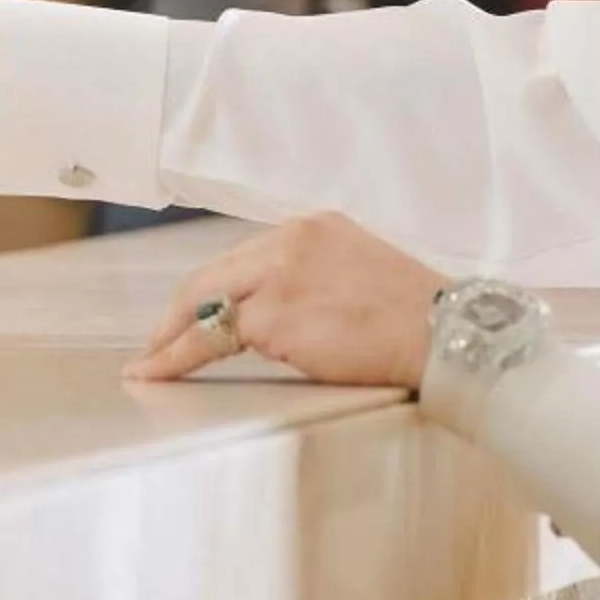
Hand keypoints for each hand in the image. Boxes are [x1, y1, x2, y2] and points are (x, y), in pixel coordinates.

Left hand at [126, 213, 442, 388]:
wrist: (448, 337)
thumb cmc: (417, 321)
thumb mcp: (360, 277)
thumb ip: (314, 281)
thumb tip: (275, 313)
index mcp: (312, 229)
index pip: (244, 260)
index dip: (214, 291)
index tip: (193, 315)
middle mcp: (289, 240)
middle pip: (213, 275)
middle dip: (178, 313)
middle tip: (155, 344)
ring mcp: (277, 274)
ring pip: (206, 303)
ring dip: (172, 337)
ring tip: (151, 363)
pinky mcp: (273, 313)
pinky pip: (213, 338)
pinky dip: (181, 356)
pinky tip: (161, 370)